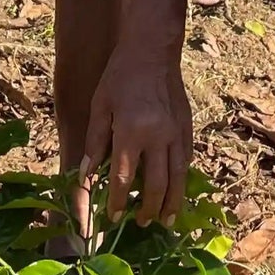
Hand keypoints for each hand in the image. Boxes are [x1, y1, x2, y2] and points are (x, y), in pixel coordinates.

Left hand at [78, 51, 192, 229]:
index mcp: (130, 132)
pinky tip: (177, 188)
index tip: (112, 218)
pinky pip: (186, 159)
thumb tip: (86, 176)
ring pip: (178, 177)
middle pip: (156, 185)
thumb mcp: (100, 106)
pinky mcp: (187, 127)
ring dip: (173, 202)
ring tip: (167, 220)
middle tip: (142, 223)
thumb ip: (94, 143)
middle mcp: (157, 137)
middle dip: (148, 209)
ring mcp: (176, 133)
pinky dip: (182, 178)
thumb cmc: (120, 77)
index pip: (123, 178)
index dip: (117, 201)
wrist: (152, 50)